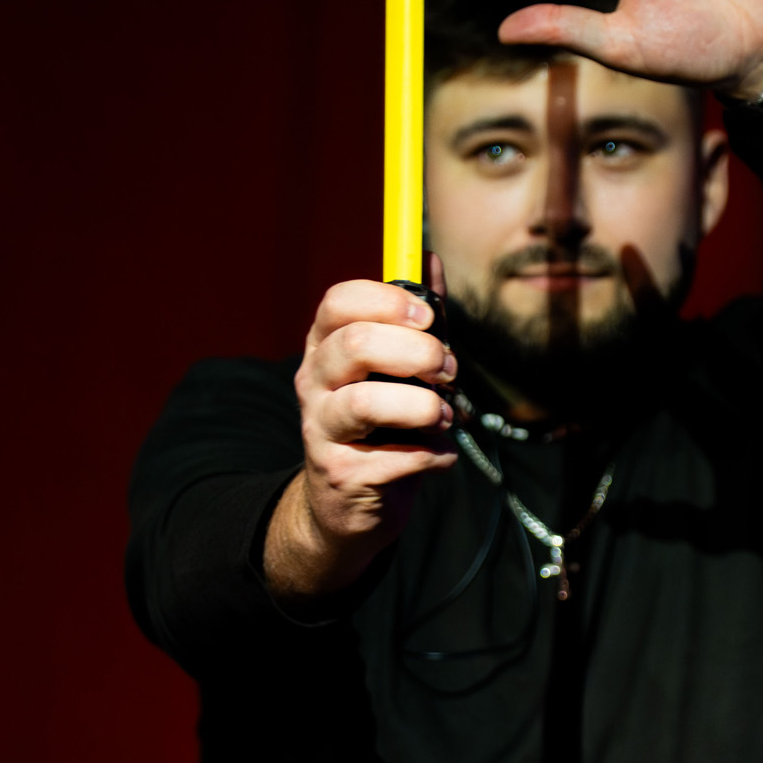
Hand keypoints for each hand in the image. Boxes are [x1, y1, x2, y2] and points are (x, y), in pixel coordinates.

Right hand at [264, 273, 457, 599]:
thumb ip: (417, 318)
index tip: (428, 316)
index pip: (337, 303)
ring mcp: (320, 430)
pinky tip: (440, 454)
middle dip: (417, 352)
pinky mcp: (340, 474)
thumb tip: (431, 258)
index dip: (387, 301)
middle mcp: (314, 383)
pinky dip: (433, 455)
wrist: (349, 504)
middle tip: (448, 370)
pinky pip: (395, 458)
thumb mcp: (398, 367)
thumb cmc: (382, 423)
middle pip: (355, 345)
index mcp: (326, 347)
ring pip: (365, 403)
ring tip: (445, 416)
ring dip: (424, 407)